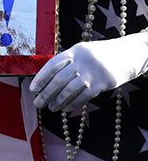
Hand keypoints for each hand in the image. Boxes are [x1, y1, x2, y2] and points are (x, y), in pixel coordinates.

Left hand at [30, 34, 147, 111]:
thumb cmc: (98, 56)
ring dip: (57, 101)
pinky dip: (72, 104)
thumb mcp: (81, 52)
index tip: (32, 89)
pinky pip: (83, 96)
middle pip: (58, 80)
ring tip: (50, 108)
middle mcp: (82, 61)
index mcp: (74, 51)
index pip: (52, 65)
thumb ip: (66, 63)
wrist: (127, 55)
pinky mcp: (102, 84)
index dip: (40, 78)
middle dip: (45, 93)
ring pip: (69, 90)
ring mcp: (92, 73)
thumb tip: (45, 80)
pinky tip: (64, 109)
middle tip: (37, 103)